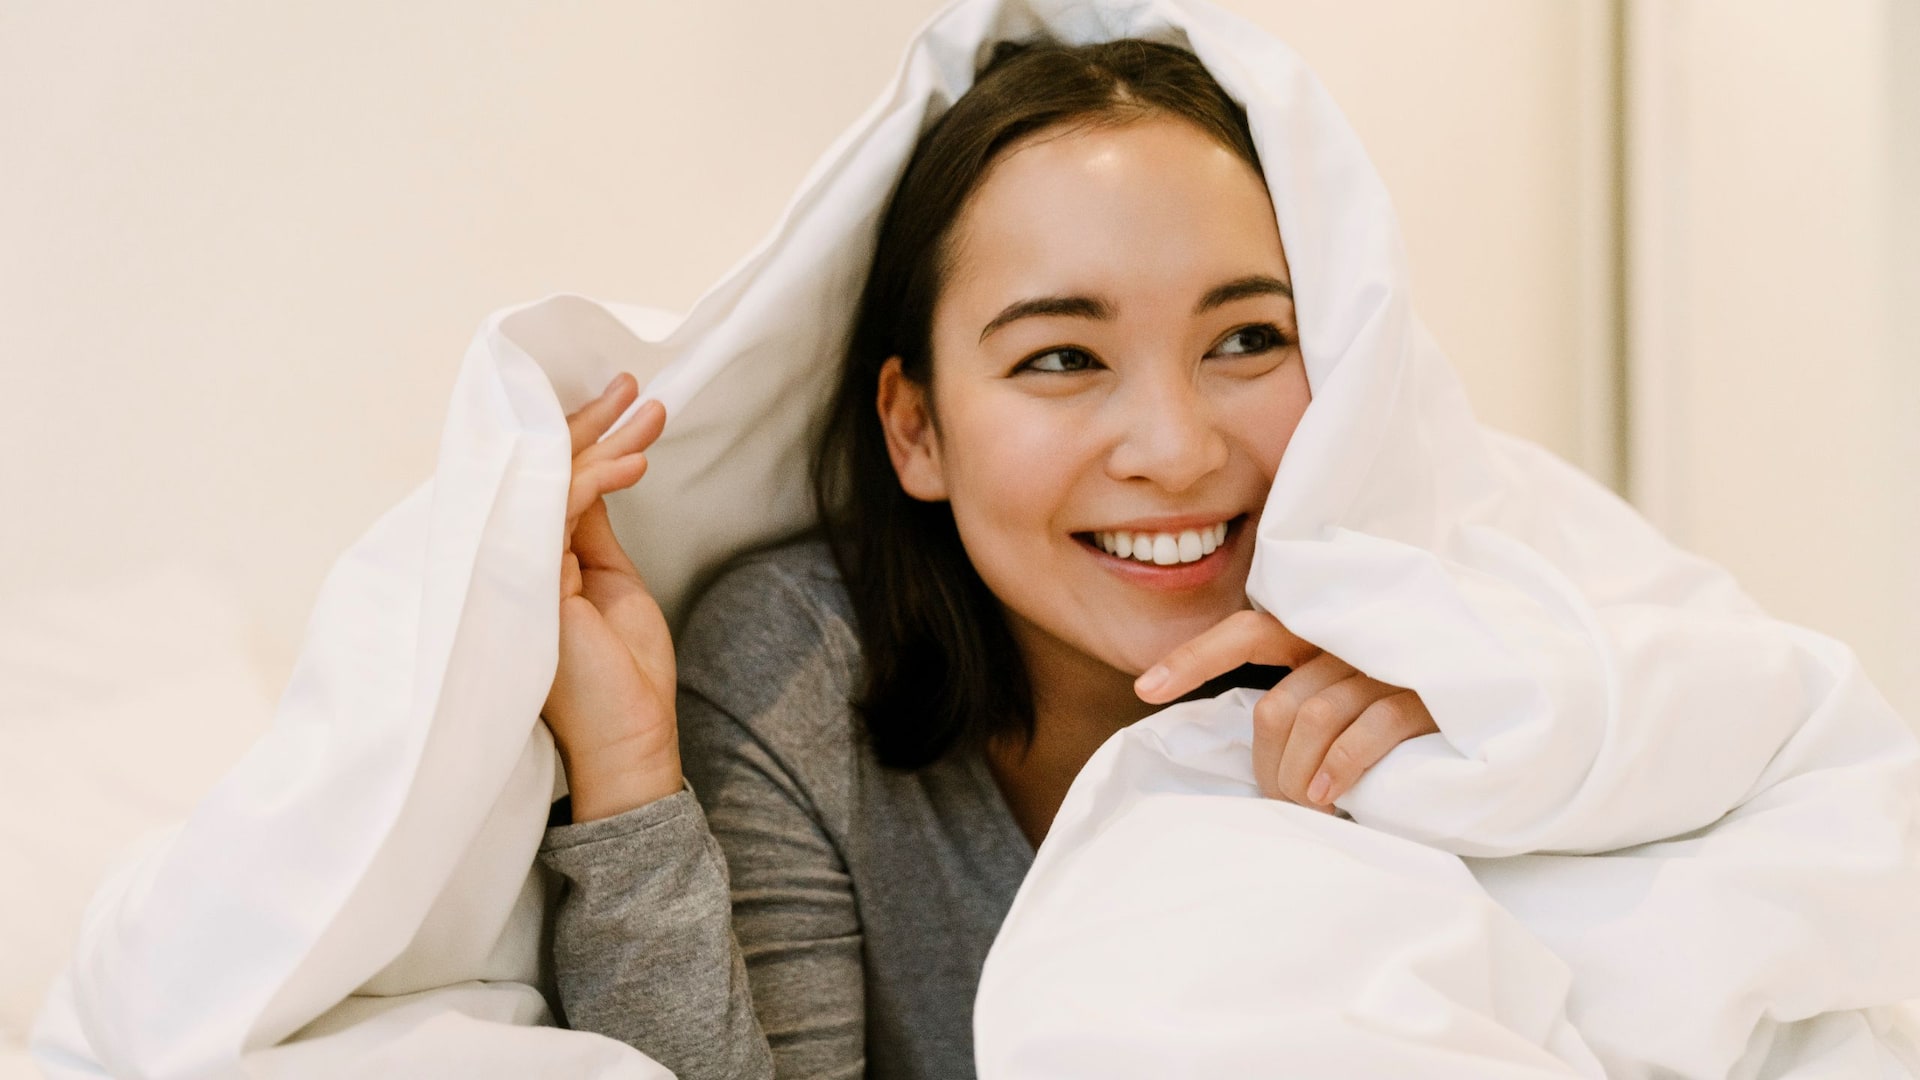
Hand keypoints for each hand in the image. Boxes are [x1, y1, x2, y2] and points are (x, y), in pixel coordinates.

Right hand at [542, 373, 679, 821]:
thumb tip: (591, 475)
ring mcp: (514, 571)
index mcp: (530, 562)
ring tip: (647, 413)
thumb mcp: (612, 582)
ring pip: (548, 485)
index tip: (627, 404)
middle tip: (629, 385)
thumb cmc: (622, 674)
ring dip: (603, 442)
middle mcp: (512, 562)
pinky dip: (597, 479)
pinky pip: (556, 512)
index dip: (584, 440)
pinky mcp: (527, 583)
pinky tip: (635, 463)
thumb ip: (590, 531)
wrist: (626, 740)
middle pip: (541, 475)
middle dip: (590, 423)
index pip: (548, 486)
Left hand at [1134, 611, 1436, 811]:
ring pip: (1314, 717)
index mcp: (1327, 630)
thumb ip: (1306, 702)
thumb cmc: (1423, 709)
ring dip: (1302, 776)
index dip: (1195, 658)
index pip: (1248, 632)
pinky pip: (1370, 728)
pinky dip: (1343, 766)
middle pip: (1278, 703)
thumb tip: (1256, 752)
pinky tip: (1334, 795)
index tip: (1145, 690)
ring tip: (1309, 809)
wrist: (1521, 697)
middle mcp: (1355, 637)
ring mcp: (1394, 659)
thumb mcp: (1355, 696)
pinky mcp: (1434, 690)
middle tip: (1282, 804)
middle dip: (1269, 766)